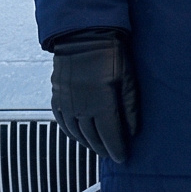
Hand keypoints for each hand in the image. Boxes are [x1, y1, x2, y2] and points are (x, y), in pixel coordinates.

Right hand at [50, 31, 139, 163]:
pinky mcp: (57, 95)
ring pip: (76, 132)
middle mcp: (80, 105)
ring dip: (87, 143)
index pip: (109, 134)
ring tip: (98, 148)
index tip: (122, 157)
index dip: (116, 148)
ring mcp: (66, 101)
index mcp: (100, 101)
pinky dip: (71, 132)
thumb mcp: (127, 78)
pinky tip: (78, 135)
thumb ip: (130, 106)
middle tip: (112, 154)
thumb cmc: (110, 52)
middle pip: (92, 136)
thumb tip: (133, 130)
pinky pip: (62, 121)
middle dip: (103, 148)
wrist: (83, 34)